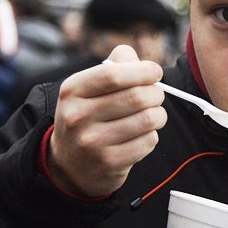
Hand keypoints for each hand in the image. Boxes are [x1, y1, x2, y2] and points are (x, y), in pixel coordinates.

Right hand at [48, 45, 166, 196]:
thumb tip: (145, 64)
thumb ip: (116, 65)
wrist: (69, 162)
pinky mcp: (109, 162)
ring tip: (152, 115)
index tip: (155, 72)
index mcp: (72, 90)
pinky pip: (149, 141)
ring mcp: (92, 142)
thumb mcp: (89, 87)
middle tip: (156, 95)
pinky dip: (152, 135)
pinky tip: (141, 135)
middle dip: (156, 93)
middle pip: (136, 97)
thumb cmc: (88, 115)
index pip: (113, 74)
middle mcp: (77, 116)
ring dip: (158, 115)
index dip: (142, 70)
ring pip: (148, 119)